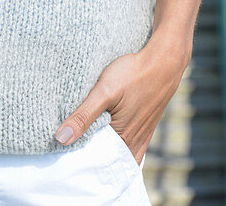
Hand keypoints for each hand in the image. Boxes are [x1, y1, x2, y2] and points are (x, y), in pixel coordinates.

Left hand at [54, 32, 190, 163]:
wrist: (164, 61)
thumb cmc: (134, 74)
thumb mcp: (105, 91)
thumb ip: (84, 115)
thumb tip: (61, 139)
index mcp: (123, 141)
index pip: (96, 164)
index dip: (79, 162)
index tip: (62, 158)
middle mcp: (134, 144)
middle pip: (107, 161)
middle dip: (90, 159)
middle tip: (69, 154)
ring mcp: (142, 137)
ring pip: (118, 154)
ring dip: (103, 152)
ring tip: (85, 144)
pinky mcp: (145, 127)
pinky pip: (129, 146)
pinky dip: (116, 146)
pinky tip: (107, 136)